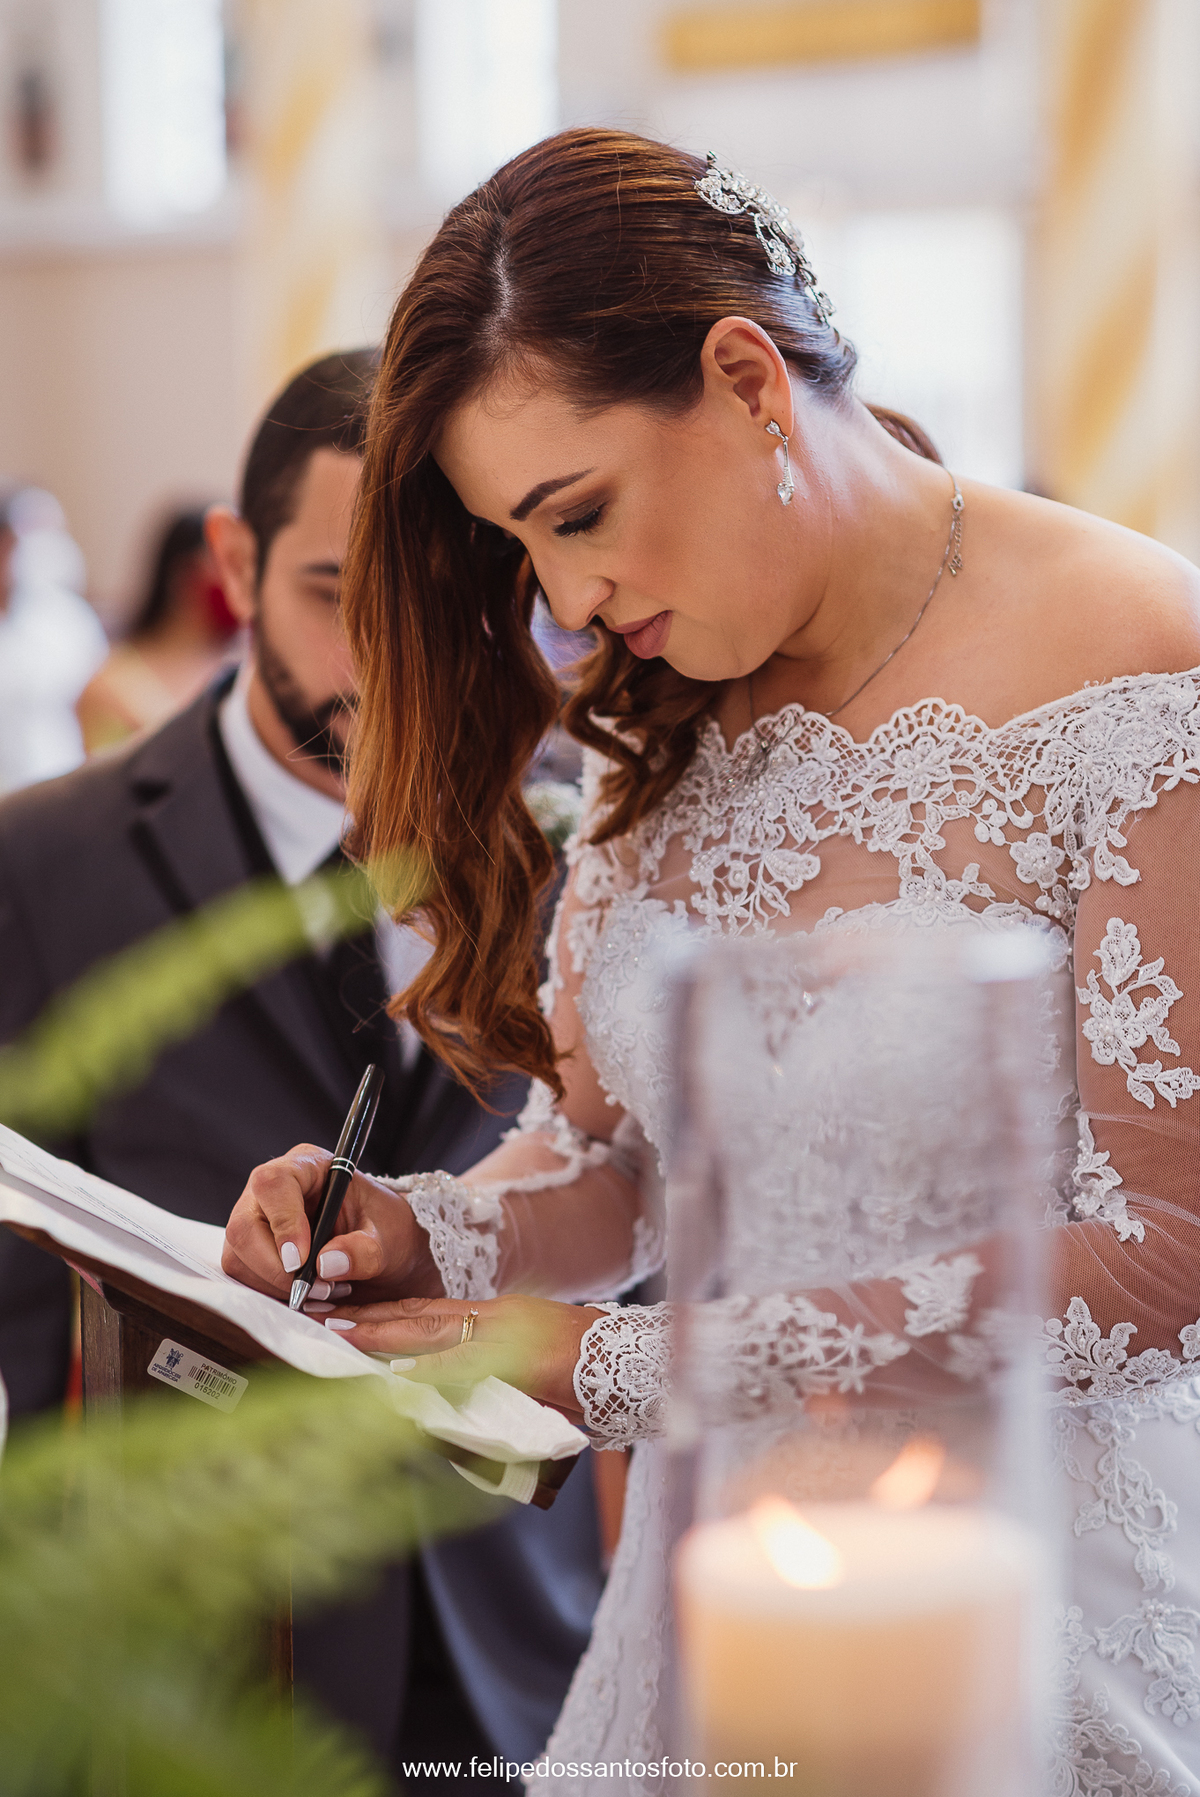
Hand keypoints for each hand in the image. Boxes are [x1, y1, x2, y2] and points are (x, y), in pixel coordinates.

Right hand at [221, 1142, 441, 1302]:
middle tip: (315, 1289)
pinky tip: (306, 1296)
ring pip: (238, 1258)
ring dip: (276, 1286)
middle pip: (243, 1227)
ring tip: (322, 1291)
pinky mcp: (250, 1252)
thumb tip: (326, 1264)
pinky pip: (243, 1278)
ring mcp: (255, 1222)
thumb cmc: (385, 1229)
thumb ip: (364, 1249)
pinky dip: (271, 1295)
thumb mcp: (389, 1236)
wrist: (383, 1248)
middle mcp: (271, 1192)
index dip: (282, 1222)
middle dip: (275, 1268)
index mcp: (307, 1167)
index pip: (273, 1184)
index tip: (301, 1259)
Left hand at [315, 1293, 598, 1423]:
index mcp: (494, 1315)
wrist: (630, 1361)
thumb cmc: (583, 1366)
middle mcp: (493, 1318)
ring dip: (383, 1339)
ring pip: (431, 1334)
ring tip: (341, 1340)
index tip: (341, 1314)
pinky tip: (397, 1379)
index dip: (383, 1312)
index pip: (427, 1311)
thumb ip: (488, 1366)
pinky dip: (429, 1374)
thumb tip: (438, 1391)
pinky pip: (465, 1367)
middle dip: (368, 1319)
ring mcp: (504, 1337)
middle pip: (419, 1315)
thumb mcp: (529, 1357)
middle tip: (321, 1319)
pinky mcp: (517, 1360)